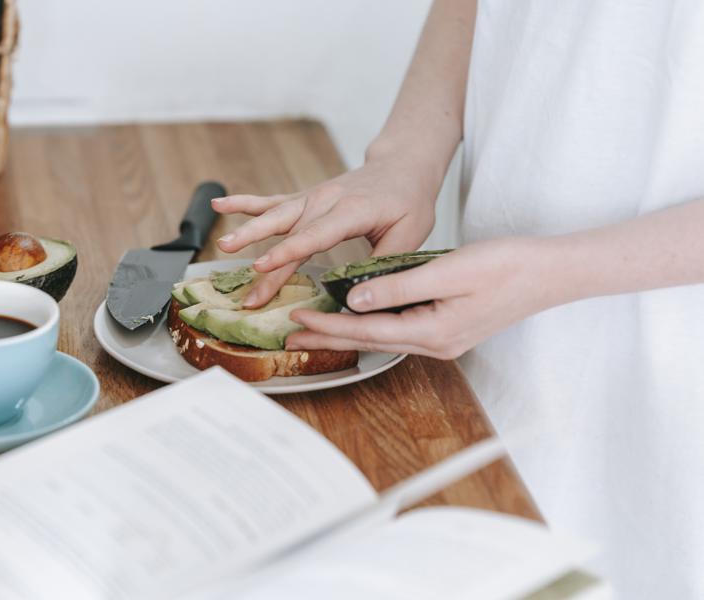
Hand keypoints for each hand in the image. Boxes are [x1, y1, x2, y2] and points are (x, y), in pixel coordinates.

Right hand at [211, 156, 436, 306]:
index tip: (261, 266)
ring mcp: (312, 197)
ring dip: (247, 230)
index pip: (314, 235)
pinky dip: (245, 204)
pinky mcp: (304, 199)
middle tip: (243, 280)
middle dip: (263, 257)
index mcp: (352, 211)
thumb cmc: (409, 202)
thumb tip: (361, 296)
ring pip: (275, 215)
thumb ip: (384, 263)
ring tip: (222, 244)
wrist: (402, 166)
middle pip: (288, 231)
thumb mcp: (411, 234)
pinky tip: (219, 206)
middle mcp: (326, 200)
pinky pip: (271, 202)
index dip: (287, 252)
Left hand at [286, 238, 558, 358]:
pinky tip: (358, 317)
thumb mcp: (448, 272)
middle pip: (369, 341)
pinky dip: (372, 323)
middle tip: (291, 334)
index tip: (298, 317)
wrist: (550, 272)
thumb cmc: (506, 267)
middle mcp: (436, 343)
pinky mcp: (448, 327)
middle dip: (328, 337)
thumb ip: (398, 287)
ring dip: (346, 331)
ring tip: (313, 329)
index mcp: (434, 332)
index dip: (329, 324)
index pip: (367, 330)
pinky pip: (399, 329)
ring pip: (382, 336)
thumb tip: (355, 299)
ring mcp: (443, 338)